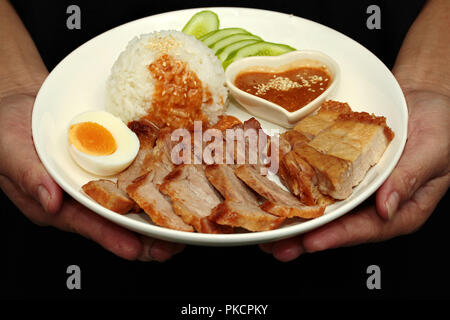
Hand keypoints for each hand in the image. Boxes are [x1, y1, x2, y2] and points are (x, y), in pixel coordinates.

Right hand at [0, 93, 183, 261]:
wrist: (26, 103)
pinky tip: (173, 190)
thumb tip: (50, 201)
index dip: (113, 238)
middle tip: (171, 246)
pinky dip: (153, 185)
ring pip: (129, 204)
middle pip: (116, 222)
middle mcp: (82, 197)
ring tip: (181, 229)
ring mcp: (99, 181)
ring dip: (156, 216)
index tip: (135, 249)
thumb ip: (29, 176)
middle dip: (144, 238)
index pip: (88, 225)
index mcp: (58, 202)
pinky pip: (132, 177)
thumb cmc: (9, 130)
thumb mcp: (10, 151)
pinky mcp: (111, 164)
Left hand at [260, 90, 449, 261]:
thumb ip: (410, 178)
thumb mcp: (433, 149)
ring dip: (295, 221)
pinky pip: (320, 184)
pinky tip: (277, 198)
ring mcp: (356, 188)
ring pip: (324, 209)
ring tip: (268, 233)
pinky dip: (298, 192)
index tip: (312, 242)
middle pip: (339, 225)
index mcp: (402, 206)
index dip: (338, 236)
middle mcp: (374, 202)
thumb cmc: (439, 124)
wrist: (421, 98)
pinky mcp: (342, 172)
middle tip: (277, 247)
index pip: (368, 228)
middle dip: (305, 238)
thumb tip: (386, 208)